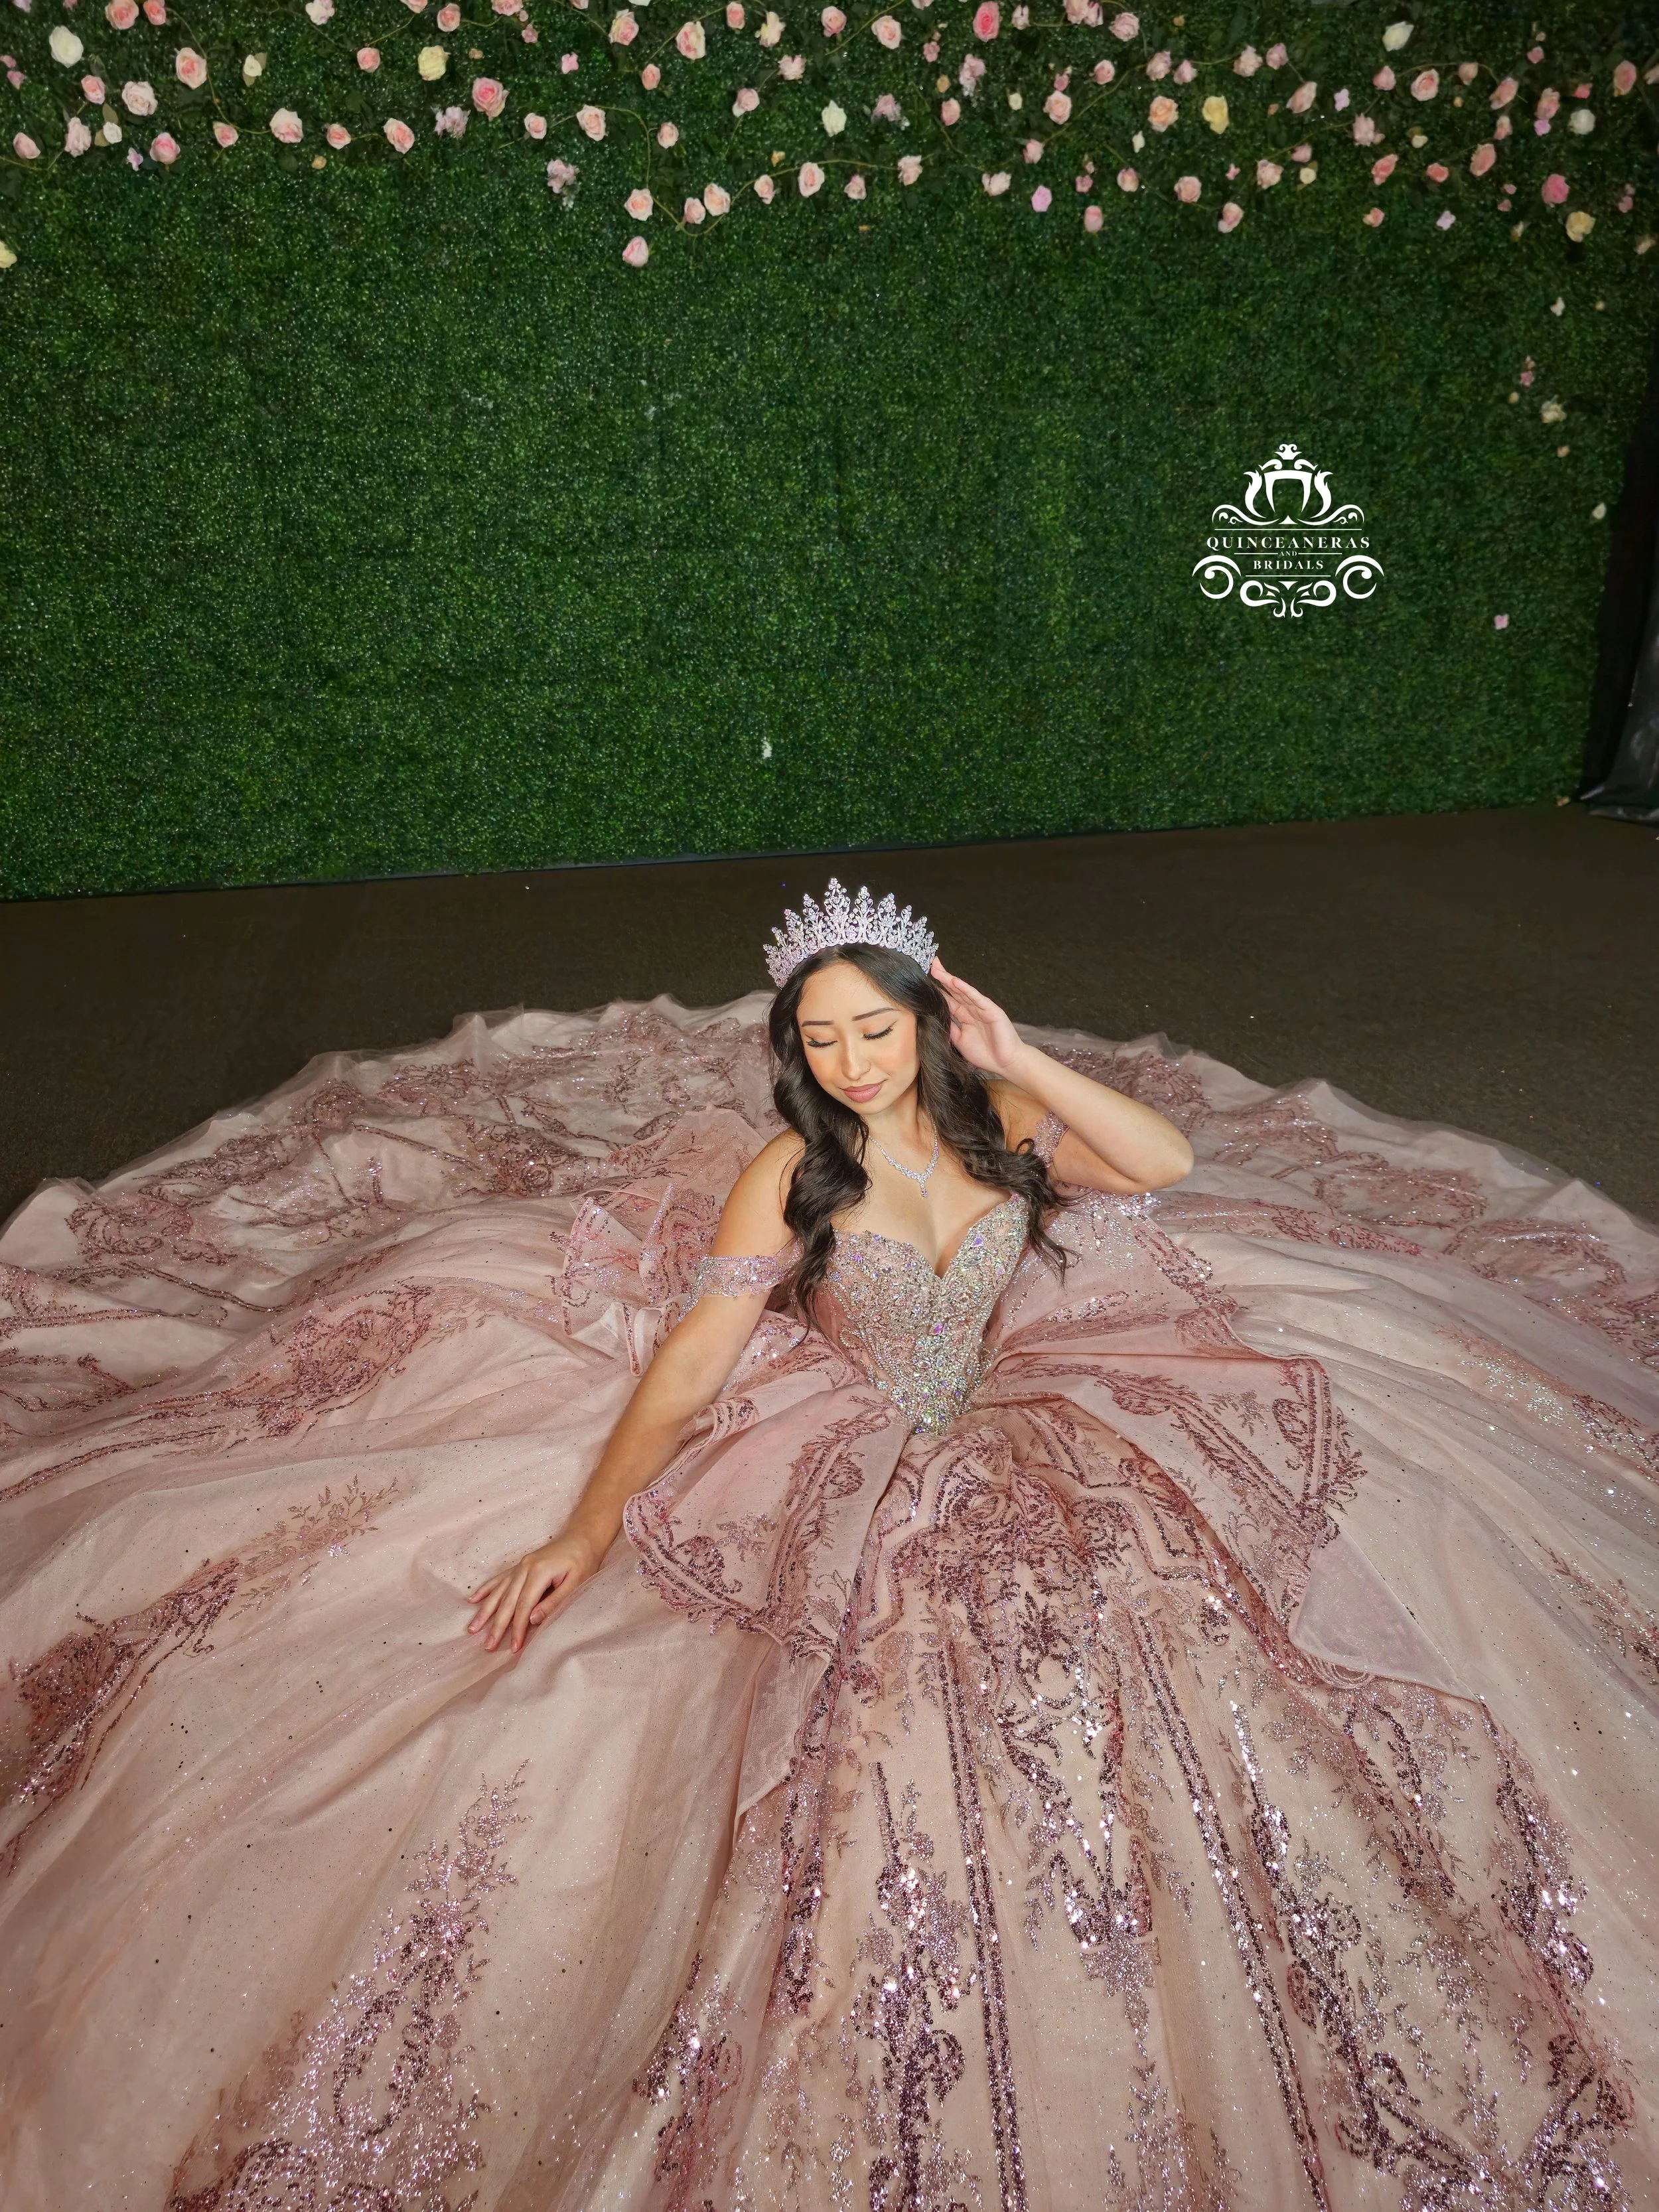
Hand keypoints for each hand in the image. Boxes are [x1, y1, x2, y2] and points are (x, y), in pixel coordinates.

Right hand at [466, 1530, 600, 1653]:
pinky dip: (486, 1589)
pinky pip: (499, 1579)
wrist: (582, 1538)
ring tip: (472, 1628)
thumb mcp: (576, 1583)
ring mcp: (520, 1565)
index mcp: (539, 1572)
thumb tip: (532, 1619)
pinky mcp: (520, 1565)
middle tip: (488, 1646)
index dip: (518, 1628)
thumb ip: (554, 1601)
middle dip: (497, 1625)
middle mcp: (525, 1568)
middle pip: (507, 1601)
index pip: (524, 1606)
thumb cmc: (583, 1562)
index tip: (514, 1647)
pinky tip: (473, 1599)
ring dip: (485, 1611)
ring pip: (499, 1592)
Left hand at [930, 958, 1025, 1079]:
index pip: (949, 1000)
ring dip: (950, 980)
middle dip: (943, 978)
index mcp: (965, 1017)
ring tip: (937, 969)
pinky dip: (966, 990)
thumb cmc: (985, 1054)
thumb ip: (950, 1028)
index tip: (924, 981)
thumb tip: (934, 1017)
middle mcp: (972, 1010)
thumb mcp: (960, 1041)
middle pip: (954, 991)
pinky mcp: (992, 1010)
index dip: (938, 990)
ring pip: (963, 991)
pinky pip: (977, 998)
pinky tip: (955, 982)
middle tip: (930, 964)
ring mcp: (982, 1008)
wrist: (1006, 1062)